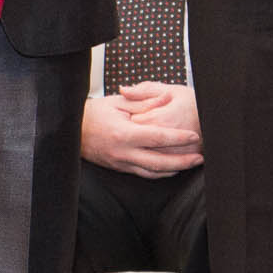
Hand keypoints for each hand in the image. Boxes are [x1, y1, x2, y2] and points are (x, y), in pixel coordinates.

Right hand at [82, 80, 201, 175]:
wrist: (71, 130)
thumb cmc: (94, 114)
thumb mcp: (119, 102)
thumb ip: (144, 102)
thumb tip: (166, 99)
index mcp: (124, 134)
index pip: (157, 138)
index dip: (178, 138)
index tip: (194, 136)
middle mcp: (123, 152)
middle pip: (159, 162)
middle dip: (183, 161)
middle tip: (200, 156)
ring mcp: (121, 163)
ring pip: (153, 172)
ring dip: (175, 169)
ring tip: (191, 163)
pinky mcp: (120, 168)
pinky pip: (144, 174)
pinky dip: (160, 173)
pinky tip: (172, 168)